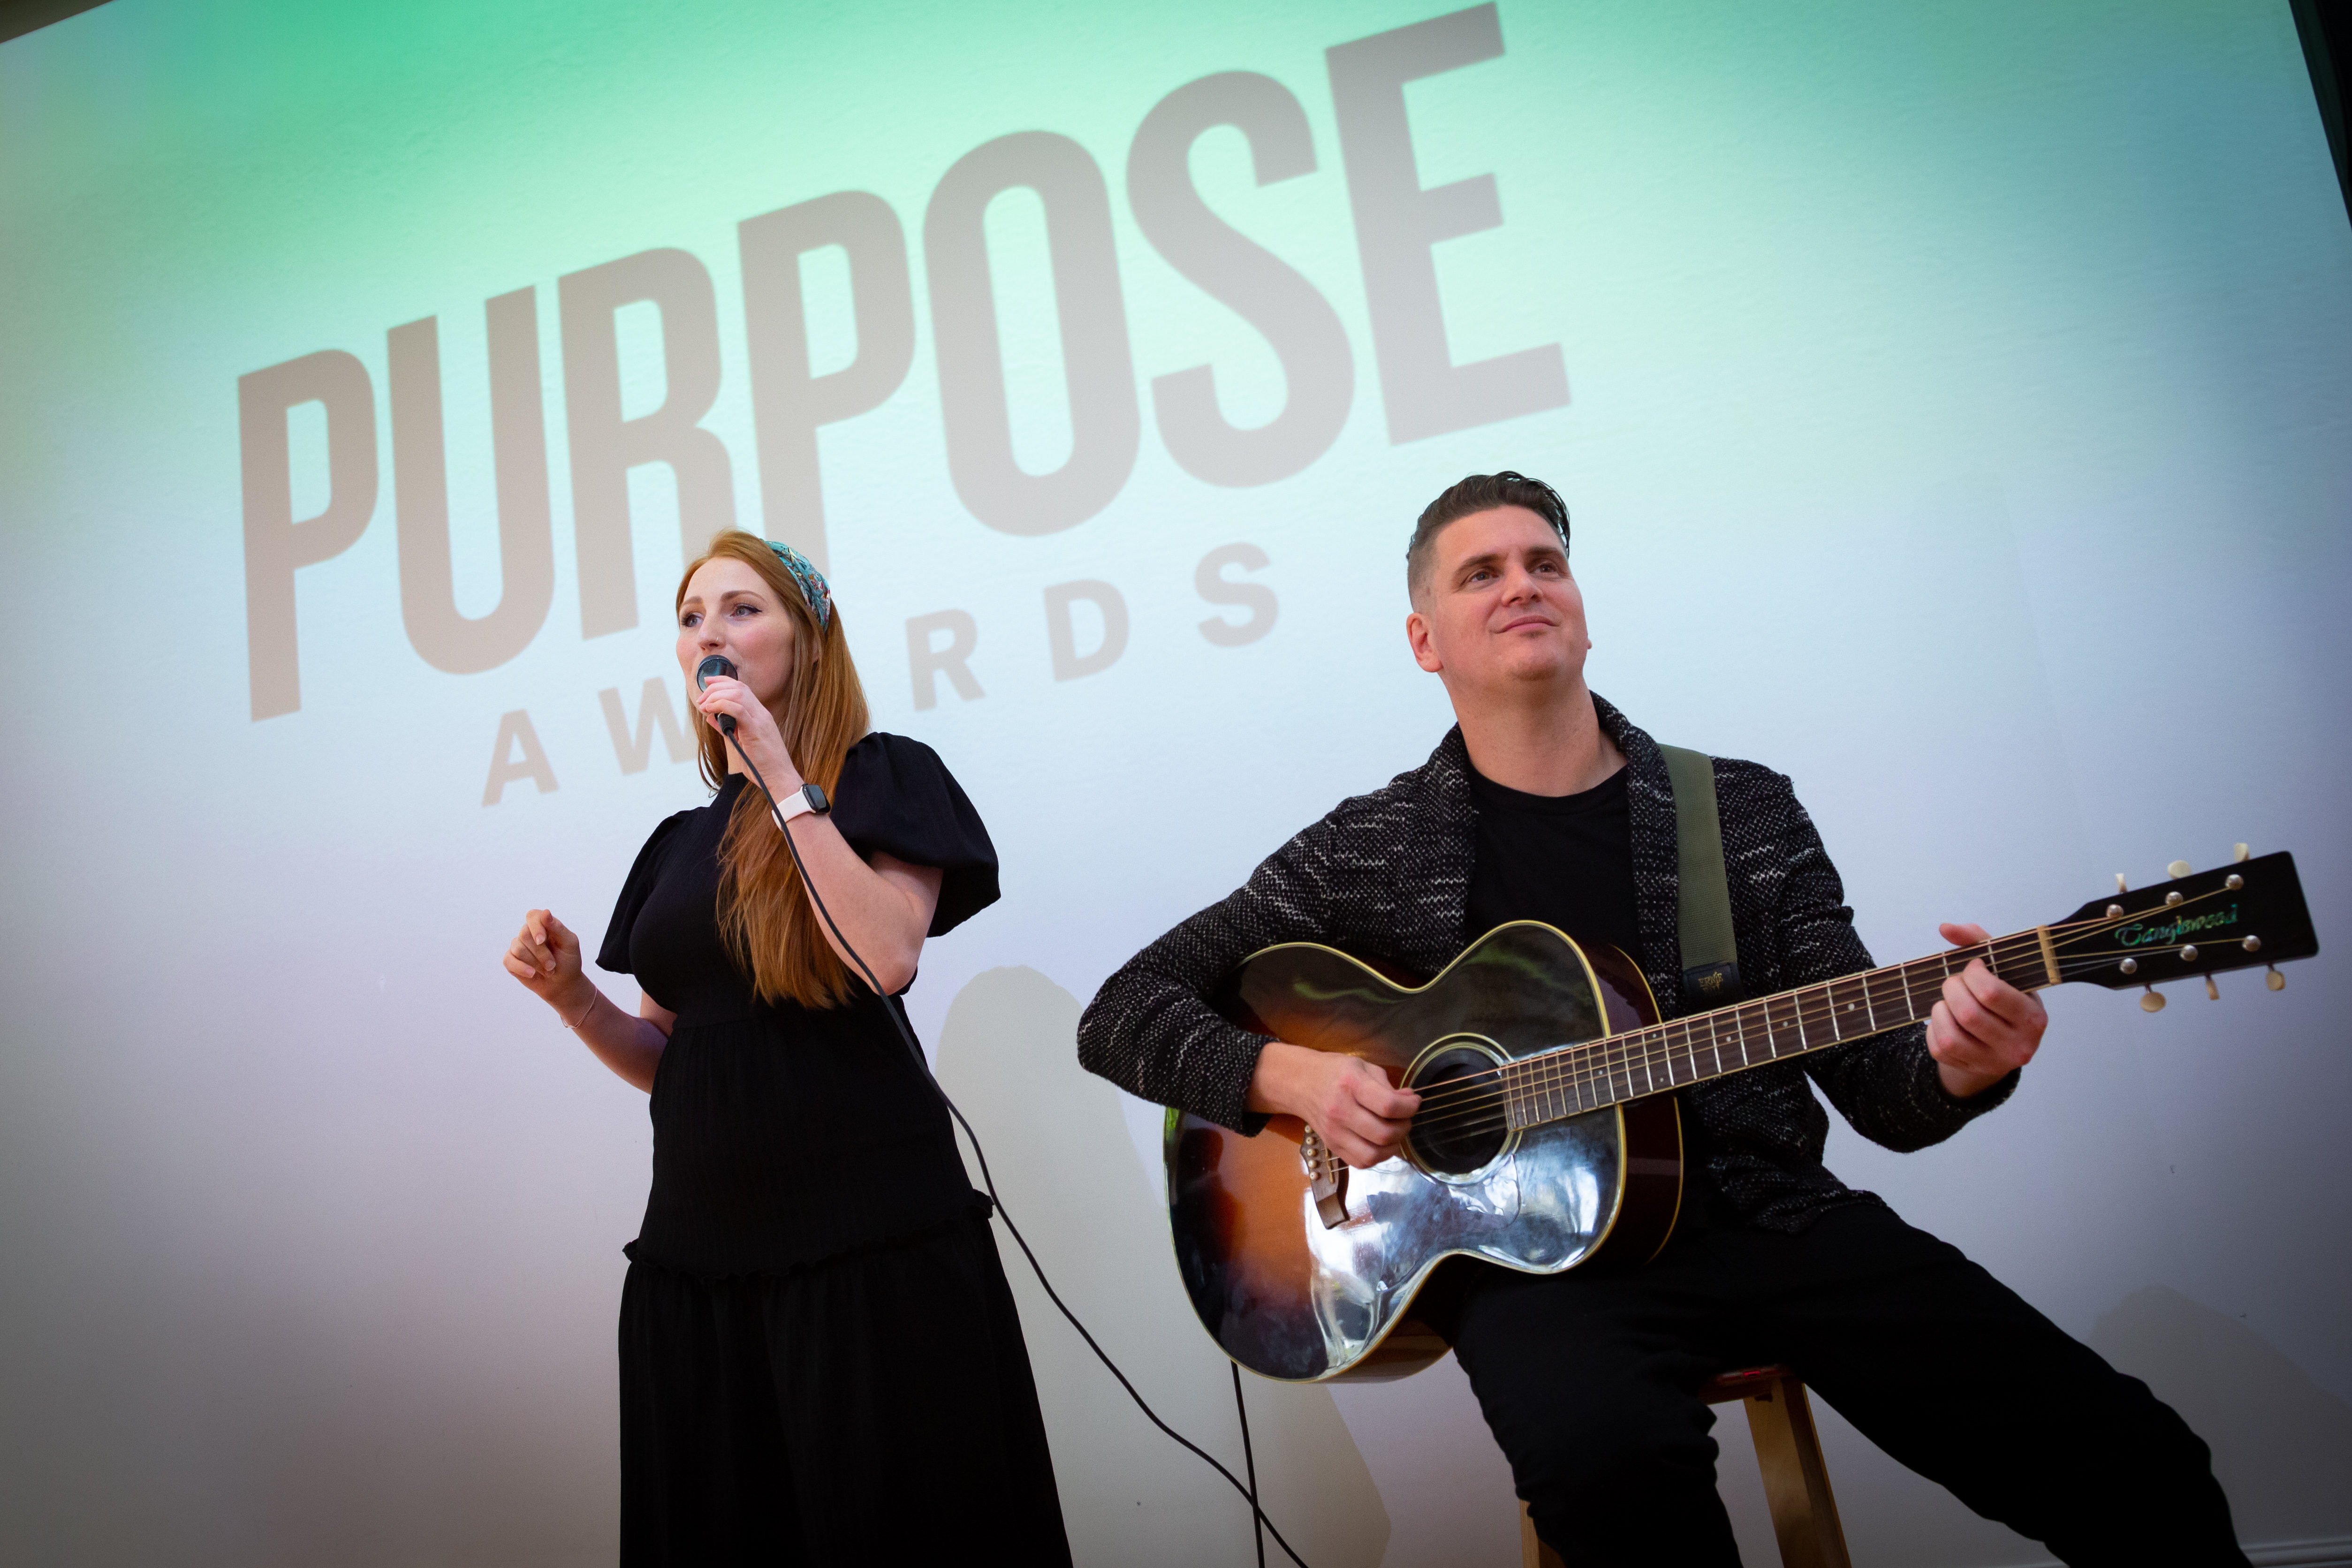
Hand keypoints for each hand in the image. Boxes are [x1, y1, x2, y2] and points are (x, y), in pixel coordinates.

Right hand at [502, 908, 593, 1022]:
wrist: (563, 984)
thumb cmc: (568, 961)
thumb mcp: (569, 944)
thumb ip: (558, 928)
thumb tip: (545, 912)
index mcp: (543, 924)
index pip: (532, 916)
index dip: (536, 927)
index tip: (542, 940)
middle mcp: (528, 932)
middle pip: (524, 934)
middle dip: (541, 953)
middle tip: (552, 964)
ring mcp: (518, 946)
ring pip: (518, 949)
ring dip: (535, 963)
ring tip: (547, 970)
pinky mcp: (511, 960)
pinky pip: (509, 961)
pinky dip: (522, 969)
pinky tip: (532, 974)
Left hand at [692, 674, 802, 790]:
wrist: (779, 778)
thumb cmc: (762, 765)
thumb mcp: (739, 743)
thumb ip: (727, 729)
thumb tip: (711, 718)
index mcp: (759, 715)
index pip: (741, 688)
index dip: (723, 681)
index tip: (707, 683)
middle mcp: (761, 713)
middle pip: (738, 687)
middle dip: (715, 688)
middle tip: (701, 700)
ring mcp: (760, 720)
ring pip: (737, 694)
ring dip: (716, 696)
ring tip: (704, 706)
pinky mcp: (756, 729)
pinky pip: (738, 709)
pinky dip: (722, 705)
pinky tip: (711, 711)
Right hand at [1248, 1041, 1421, 1167]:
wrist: (1299, 1083)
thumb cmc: (1334, 1071)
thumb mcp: (1362, 1066)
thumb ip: (1387, 1085)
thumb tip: (1409, 1101)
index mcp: (1350, 1084)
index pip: (1388, 1106)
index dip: (1409, 1107)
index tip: (1414, 1101)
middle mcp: (1341, 1111)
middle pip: (1383, 1134)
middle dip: (1404, 1127)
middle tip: (1404, 1118)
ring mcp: (1334, 1133)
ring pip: (1373, 1155)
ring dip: (1393, 1147)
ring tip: (1394, 1132)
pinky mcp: (1332, 1146)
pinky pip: (1361, 1162)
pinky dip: (1377, 1156)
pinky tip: (1379, 1142)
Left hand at [1927, 921, 2047, 1098]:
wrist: (2003, 1040)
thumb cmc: (2002, 997)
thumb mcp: (2003, 969)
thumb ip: (1977, 941)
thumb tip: (1945, 928)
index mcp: (2033, 1018)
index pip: (1990, 993)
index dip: (1972, 974)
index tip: (1974, 967)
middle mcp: (2018, 1046)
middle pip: (1967, 1013)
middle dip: (1952, 989)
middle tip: (1956, 982)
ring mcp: (1993, 1062)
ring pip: (1950, 1034)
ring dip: (1940, 1009)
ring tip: (1949, 1001)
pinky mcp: (1969, 1069)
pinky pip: (1939, 1047)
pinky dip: (1935, 1028)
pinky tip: (1946, 1019)